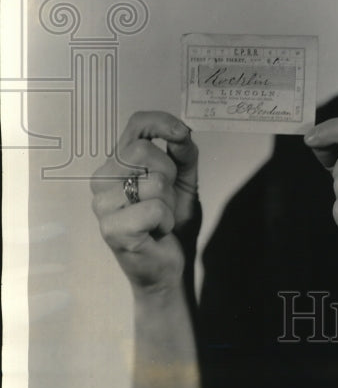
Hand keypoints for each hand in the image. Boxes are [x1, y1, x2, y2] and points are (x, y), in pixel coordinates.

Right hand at [91, 111, 199, 295]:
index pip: (136, 124)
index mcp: (118, 162)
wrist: (171, 264)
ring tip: (158, 218)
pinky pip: (154, 209)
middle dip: (168, 174)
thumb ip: (184, 152)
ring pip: (152, 182)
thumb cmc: (172, 221)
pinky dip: (165, 221)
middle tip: (164, 198)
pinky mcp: (111, 228)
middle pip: (143, 150)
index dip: (161, 123)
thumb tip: (181, 133)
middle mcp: (103, 179)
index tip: (182, 134)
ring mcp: (102, 204)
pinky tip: (155, 232)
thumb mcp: (184, 180)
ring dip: (168, 203)